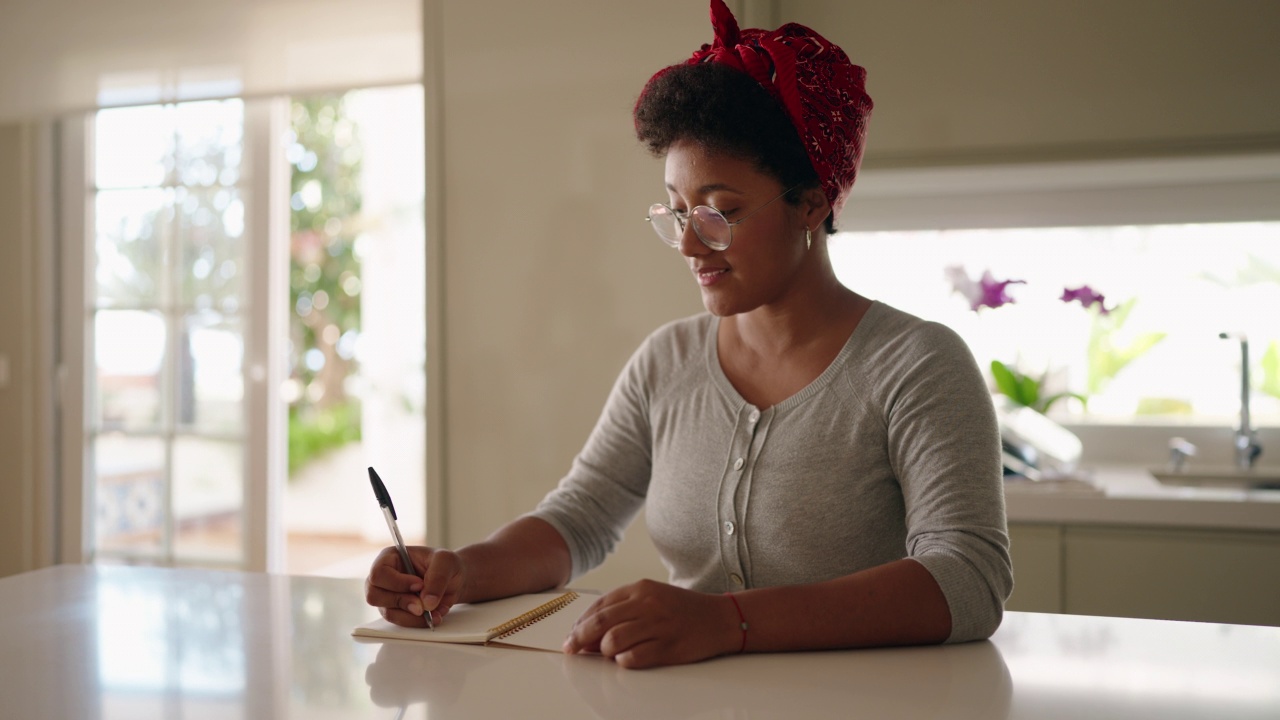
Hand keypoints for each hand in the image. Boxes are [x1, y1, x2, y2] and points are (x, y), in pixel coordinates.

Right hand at [364, 546, 466, 627]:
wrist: (453, 580)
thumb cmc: (445, 564)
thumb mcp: (446, 561)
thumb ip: (437, 577)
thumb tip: (426, 602)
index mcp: (389, 558)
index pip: (379, 573)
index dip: (397, 582)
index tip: (419, 585)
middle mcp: (384, 579)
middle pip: (374, 596)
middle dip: (401, 602)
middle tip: (422, 605)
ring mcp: (388, 597)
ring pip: (388, 613)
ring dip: (411, 616)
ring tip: (433, 612)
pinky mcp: (397, 611)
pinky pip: (400, 622)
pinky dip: (417, 622)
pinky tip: (433, 616)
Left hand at [562, 579, 739, 668]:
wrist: (720, 618)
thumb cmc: (682, 609)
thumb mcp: (652, 597)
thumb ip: (623, 609)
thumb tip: (591, 633)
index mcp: (640, 588)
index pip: (599, 605)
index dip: (580, 623)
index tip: (571, 637)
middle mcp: (648, 604)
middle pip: (600, 623)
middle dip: (580, 639)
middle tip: (572, 650)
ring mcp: (658, 626)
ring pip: (613, 641)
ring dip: (605, 652)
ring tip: (611, 654)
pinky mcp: (668, 647)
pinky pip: (633, 658)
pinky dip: (623, 662)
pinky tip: (626, 660)